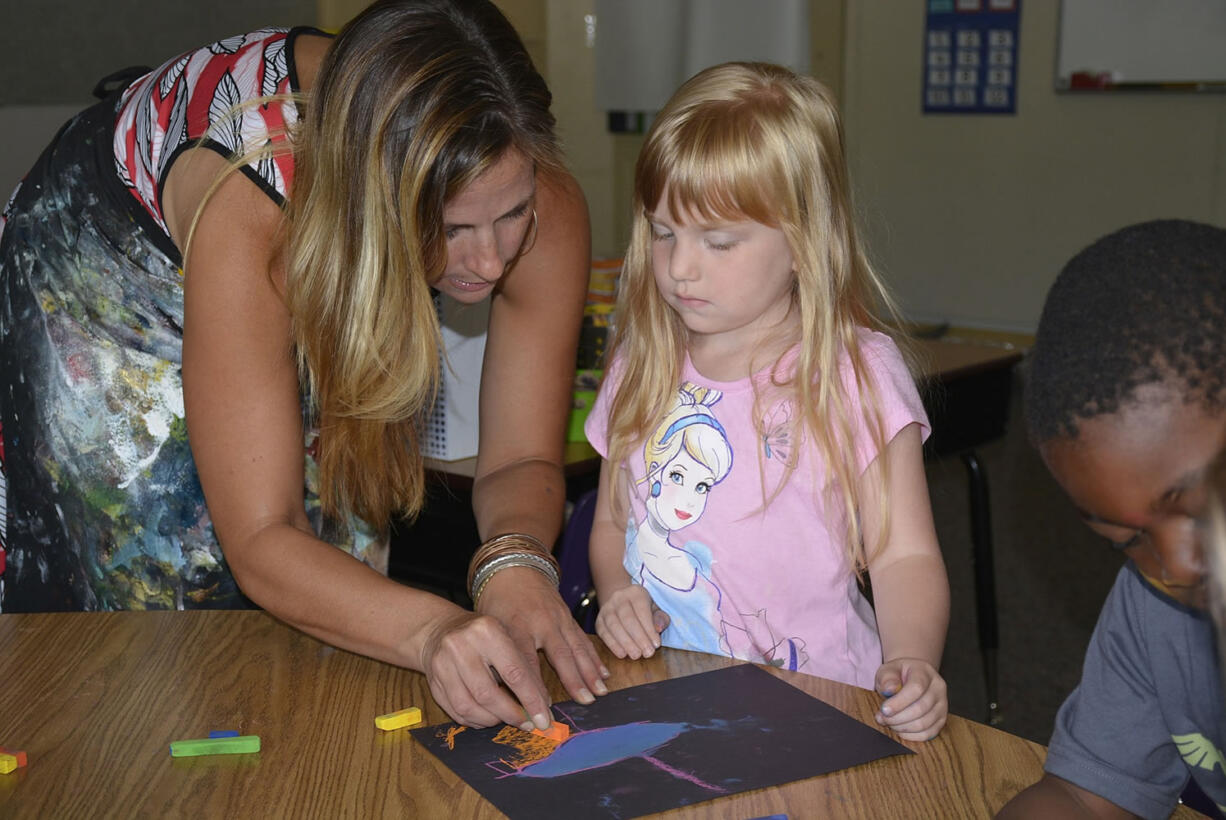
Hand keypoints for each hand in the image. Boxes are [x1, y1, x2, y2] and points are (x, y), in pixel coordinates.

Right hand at [417, 608, 553, 729]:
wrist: (440, 630)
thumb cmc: (483, 637)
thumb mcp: (506, 639)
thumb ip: (524, 669)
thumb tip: (542, 705)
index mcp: (487, 631)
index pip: (514, 673)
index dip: (531, 700)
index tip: (544, 719)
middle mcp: (461, 646)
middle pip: (488, 694)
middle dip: (511, 715)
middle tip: (527, 725)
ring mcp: (442, 664)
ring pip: (469, 707)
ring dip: (492, 720)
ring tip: (506, 719)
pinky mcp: (432, 682)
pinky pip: (455, 711)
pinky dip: (475, 721)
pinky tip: (487, 718)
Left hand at [476, 566, 609, 704]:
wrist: (514, 567)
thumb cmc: (496, 601)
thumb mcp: (489, 626)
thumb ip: (497, 655)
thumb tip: (502, 692)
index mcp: (516, 627)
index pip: (526, 665)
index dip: (534, 691)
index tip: (542, 712)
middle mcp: (541, 622)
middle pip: (560, 656)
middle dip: (573, 681)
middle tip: (584, 703)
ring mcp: (558, 618)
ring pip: (577, 647)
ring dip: (590, 671)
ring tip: (600, 692)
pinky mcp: (568, 616)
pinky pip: (583, 638)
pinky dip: (594, 657)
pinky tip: (603, 673)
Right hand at [594, 583, 669, 659]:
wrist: (621, 603)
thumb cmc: (643, 610)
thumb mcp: (656, 610)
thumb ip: (661, 618)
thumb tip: (659, 628)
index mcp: (636, 592)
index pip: (642, 611)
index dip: (649, 629)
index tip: (656, 645)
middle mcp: (619, 597)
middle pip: (627, 618)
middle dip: (638, 638)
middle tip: (647, 653)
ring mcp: (606, 608)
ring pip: (614, 625)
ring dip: (626, 643)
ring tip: (636, 655)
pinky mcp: (599, 620)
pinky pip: (603, 632)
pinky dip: (613, 644)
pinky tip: (622, 654)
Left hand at [873, 657, 947, 740]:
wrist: (911, 678)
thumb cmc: (898, 675)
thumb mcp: (888, 670)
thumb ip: (887, 678)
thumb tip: (889, 689)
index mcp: (925, 672)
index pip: (916, 688)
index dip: (899, 702)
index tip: (884, 710)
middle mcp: (938, 688)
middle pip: (920, 708)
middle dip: (897, 718)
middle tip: (882, 718)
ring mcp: (942, 705)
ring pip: (924, 723)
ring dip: (902, 727)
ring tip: (889, 722)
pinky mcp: (941, 719)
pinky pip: (929, 733)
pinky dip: (911, 736)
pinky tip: (899, 729)